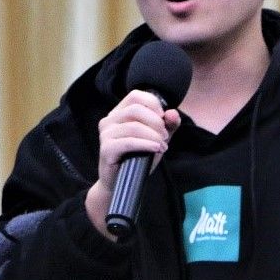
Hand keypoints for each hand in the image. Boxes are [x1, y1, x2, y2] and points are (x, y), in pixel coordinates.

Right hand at [86, 90, 181, 237]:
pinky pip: (128, 142)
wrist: (122, 184)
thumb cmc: (137, 158)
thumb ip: (167, 126)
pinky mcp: (106, 149)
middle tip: (165, 136)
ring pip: (134, 126)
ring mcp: (106, 134)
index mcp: (119, 112)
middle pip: (136, 109)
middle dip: (156, 122)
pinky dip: (146, 144)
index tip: (164, 119)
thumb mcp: (156, 139)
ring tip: (162, 146)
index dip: (153, 104)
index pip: (136, 96)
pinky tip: (157, 149)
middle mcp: (109, 120)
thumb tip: (173, 114)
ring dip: (153, 136)